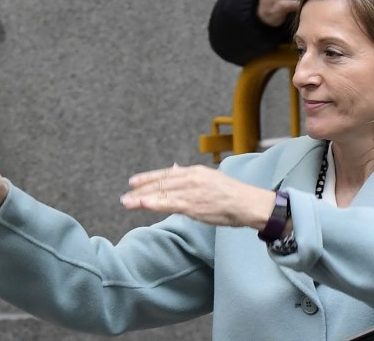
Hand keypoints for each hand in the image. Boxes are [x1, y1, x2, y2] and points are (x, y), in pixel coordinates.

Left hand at [121, 164, 274, 228]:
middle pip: (160, 183)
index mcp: (194, 172)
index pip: (166, 174)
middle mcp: (190, 178)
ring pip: (161, 193)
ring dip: (141, 198)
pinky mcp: (193, 205)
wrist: (248, 203)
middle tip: (125, 195)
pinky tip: (142, 204)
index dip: (148, 177)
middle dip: (141, 189)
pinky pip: (169, 203)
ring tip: (127, 202)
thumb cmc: (233, 194)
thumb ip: (190, 176)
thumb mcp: (210, 179)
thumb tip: (174, 168)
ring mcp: (190, 191)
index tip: (133, 182)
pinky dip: (154, 203)